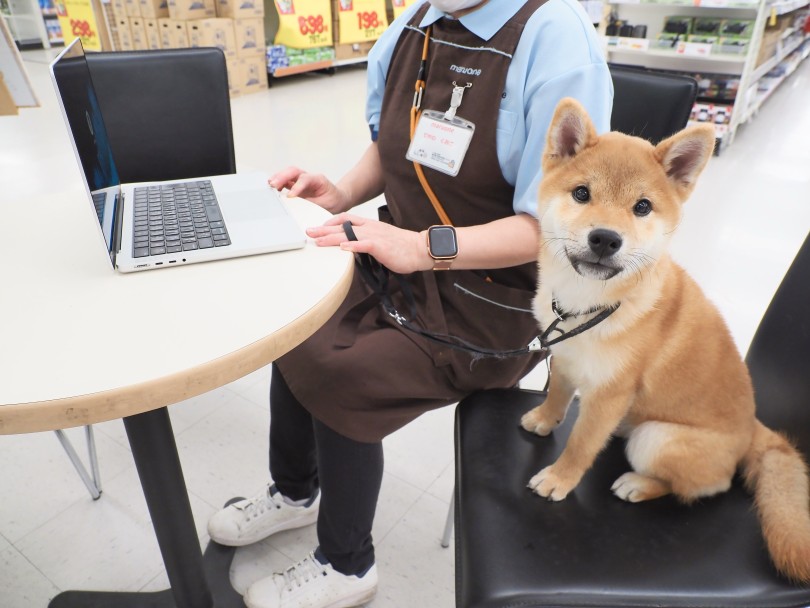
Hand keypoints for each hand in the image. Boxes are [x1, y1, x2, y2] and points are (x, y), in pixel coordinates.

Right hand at [269, 166, 349, 213]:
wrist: (337, 199)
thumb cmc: (332, 201)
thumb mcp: (326, 205)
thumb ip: (312, 205)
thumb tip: (299, 209)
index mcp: (318, 180)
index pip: (305, 179)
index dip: (297, 187)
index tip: (290, 196)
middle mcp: (308, 177)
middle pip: (293, 171)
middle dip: (282, 177)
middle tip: (273, 185)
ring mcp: (301, 180)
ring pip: (288, 173)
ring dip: (278, 177)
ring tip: (270, 185)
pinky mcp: (295, 185)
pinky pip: (285, 180)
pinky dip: (278, 182)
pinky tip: (273, 188)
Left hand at [307, 213, 431, 274]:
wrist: (419, 248)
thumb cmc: (402, 247)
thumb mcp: (381, 240)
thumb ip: (367, 241)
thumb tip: (355, 247)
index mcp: (370, 225)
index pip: (347, 219)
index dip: (331, 222)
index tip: (320, 226)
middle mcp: (369, 228)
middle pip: (342, 226)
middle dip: (323, 229)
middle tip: (308, 232)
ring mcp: (374, 236)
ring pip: (348, 234)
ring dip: (331, 237)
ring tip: (317, 240)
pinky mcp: (380, 246)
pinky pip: (363, 245)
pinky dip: (352, 245)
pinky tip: (341, 247)